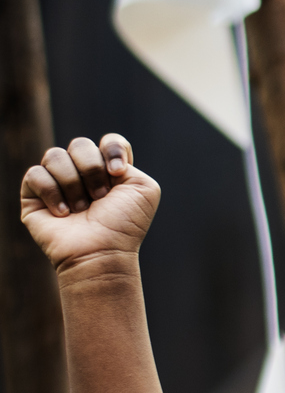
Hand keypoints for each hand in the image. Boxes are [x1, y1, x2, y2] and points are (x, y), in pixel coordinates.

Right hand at [20, 135, 159, 275]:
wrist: (101, 251)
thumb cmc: (124, 224)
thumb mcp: (144, 189)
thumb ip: (126, 160)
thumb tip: (97, 155)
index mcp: (110, 170)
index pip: (109, 142)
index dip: (112, 150)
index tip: (117, 173)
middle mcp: (83, 173)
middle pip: (80, 144)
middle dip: (92, 169)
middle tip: (100, 197)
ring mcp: (57, 182)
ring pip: (55, 155)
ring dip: (73, 185)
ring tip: (81, 209)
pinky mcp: (33, 194)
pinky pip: (35, 174)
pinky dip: (52, 194)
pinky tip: (63, 214)